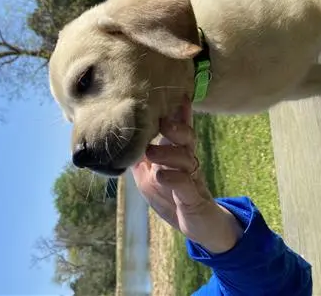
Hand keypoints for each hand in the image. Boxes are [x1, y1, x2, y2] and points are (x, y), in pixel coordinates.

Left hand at [131, 96, 242, 252]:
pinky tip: (162, 176)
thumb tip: (122, 140)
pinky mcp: (193, 198)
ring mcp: (192, 179)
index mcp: (178, 154)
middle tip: (162, 122)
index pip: (179, 129)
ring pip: (186, 159)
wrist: (198, 226)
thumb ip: (139, 159)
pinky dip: (173, 179)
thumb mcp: (150, 177)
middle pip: (187, 138)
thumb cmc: (173, 197)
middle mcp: (188, 162)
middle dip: (177, 127)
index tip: (177, 94)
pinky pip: (185, 185)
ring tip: (151, 151)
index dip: (179, 113)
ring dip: (168, 153)